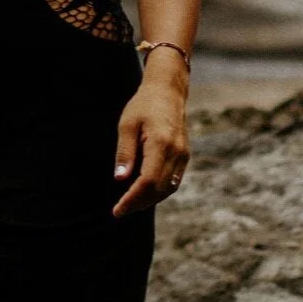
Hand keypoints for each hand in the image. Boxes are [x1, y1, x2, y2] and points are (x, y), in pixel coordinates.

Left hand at [112, 74, 189, 216]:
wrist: (168, 91)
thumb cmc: (144, 105)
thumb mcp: (127, 125)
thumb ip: (125, 153)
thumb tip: (120, 179)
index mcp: (161, 143)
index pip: (148, 181)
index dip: (132, 199)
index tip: (117, 209)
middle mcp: (176, 152)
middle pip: (159, 189)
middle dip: (139, 203)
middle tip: (120, 210)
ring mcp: (183, 155)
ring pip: (168, 188)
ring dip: (150, 200)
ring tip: (130, 204)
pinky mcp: (185, 156)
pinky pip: (173, 181)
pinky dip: (159, 192)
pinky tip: (144, 193)